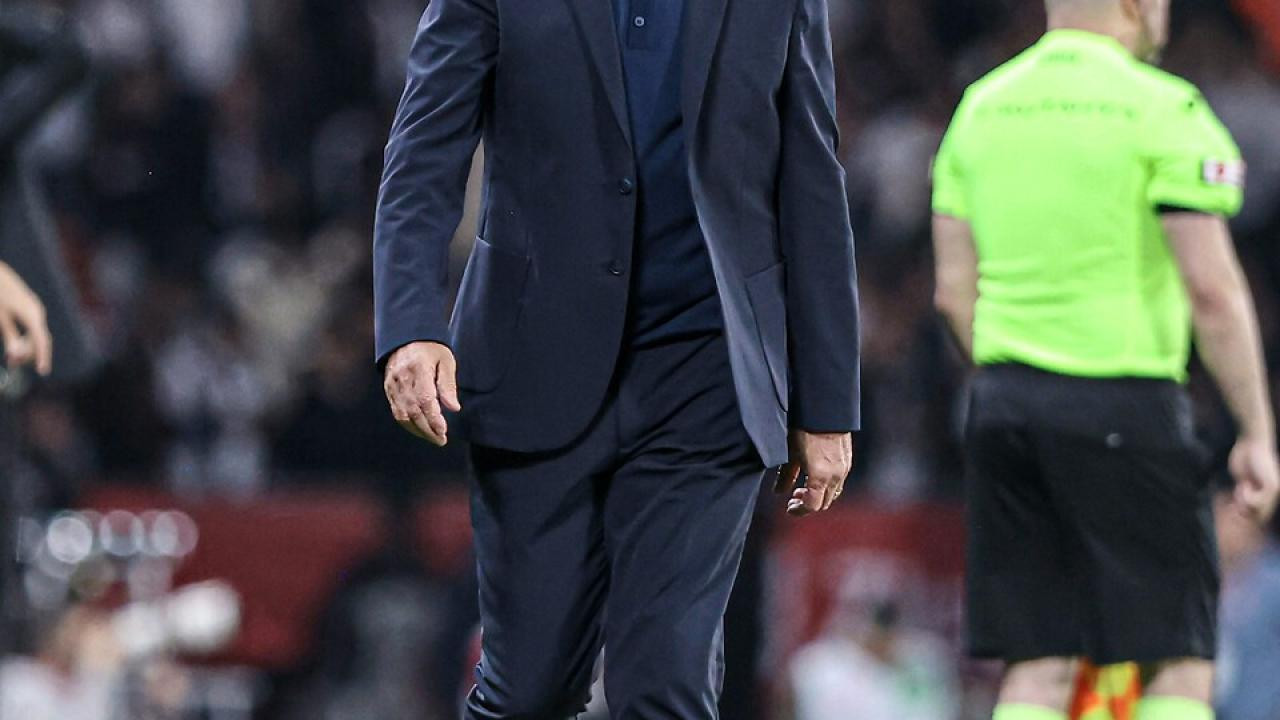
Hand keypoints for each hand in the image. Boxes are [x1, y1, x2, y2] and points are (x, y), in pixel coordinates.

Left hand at [0, 261, 51, 375]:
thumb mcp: (1, 317)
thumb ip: (9, 337)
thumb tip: (16, 355)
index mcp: (32, 315)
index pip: (42, 341)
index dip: (43, 357)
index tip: (43, 371)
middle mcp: (38, 313)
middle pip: (40, 340)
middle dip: (28, 354)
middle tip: (11, 363)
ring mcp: (35, 310)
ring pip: (36, 335)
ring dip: (25, 347)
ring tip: (10, 355)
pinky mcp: (30, 309)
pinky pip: (33, 328)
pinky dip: (25, 338)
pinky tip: (14, 343)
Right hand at [383, 341, 461, 445]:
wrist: (406, 338)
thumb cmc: (431, 349)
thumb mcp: (446, 361)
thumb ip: (448, 385)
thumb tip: (454, 408)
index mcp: (418, 369)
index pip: (425, 399)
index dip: (434, 418)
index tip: (444, 431)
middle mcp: (402, 379)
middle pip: (414, 411)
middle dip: (428, 429)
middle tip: (441, 440)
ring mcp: (393, 385)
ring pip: (403, 415)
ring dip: (418, 430)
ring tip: (433, 438)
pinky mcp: (389, 390)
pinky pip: (397, 412)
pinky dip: (408, 425)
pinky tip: (420, 430)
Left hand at [776, 430, 853, 516]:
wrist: (824, 408)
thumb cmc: (803, 427)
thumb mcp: (790, 452)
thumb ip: (785, 475)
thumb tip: (778, 491)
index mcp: (820, 476)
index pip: (812, 506)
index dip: (799, 510)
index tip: (789, 507)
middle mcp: (835, 475)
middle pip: (824, 502)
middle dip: (808, 504)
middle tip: (793, 497)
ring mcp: (843, 468)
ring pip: (832, 493)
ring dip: (818, 495)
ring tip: (802, 487)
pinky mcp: (847, 460)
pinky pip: (838, 481)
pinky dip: (826, 485)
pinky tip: (813, 475)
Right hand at [1229, 435, 1278, 524]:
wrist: (1253, 443)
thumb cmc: (1245, 458)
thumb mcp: (1242, 479)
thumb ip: (1243, 494)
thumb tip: (1240, 512)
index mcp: (1266, 494)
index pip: (1259, 516)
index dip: (1244, 515)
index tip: (1232, 505)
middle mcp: (1273, 495)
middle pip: (1259, 517)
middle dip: (1243, 511)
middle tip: (1236, 495)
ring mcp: (1274, 492)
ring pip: (1257, 510)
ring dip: (1244, 501)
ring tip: (1242, 486)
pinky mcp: (1272, 487)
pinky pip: (1256, 502)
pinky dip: (1246, 496)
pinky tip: (1245, 483)